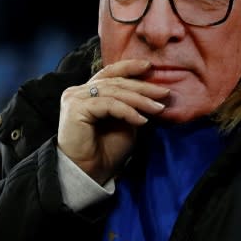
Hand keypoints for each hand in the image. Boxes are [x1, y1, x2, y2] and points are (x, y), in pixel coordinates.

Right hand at [57, 59, 168, 183]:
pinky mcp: (76, 107)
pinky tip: (141, 120)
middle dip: (143, 87)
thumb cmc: (106, 151)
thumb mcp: (125, 124)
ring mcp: (76, 98)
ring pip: (114, 92)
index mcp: (89, 92)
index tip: (150, 67)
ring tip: (158, 108)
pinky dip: (127, 111)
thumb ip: (132, 107)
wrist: (89, 173)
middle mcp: (79, 91)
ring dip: (140, 100)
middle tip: (164, 93)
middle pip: (116, 82)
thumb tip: (153, 95)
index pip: (110, 74)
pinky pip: (109, 105)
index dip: (129, 67)